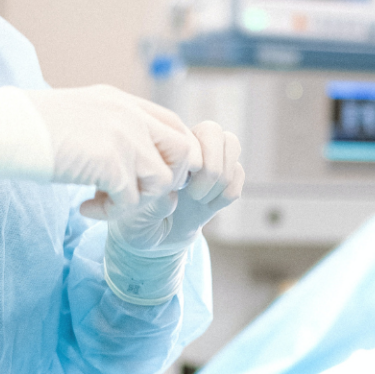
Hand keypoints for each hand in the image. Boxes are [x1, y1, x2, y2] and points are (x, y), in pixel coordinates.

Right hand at [25, 86, 200, 208]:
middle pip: (184, 151)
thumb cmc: (31, 127)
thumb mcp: (80, 113)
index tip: (144, 174)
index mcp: (123, 101)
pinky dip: (109, 212)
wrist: (6, 129)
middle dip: (166, 179)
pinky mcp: (111, 163)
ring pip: (162, 181)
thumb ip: (108, 125)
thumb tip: (125, 153)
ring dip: (137, 200)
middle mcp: (131, 115)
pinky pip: (131, 201)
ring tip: (104, 201)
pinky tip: (85, 207)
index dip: (171, 154)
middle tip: (135, 191)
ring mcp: (124, 138)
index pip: (174, 125)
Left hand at [84, 121, 244, 253]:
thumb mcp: (135, 215)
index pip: (187, 133)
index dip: (190, 161)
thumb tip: (174, 197)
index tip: (177, 187)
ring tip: (200, 199)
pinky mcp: (222, 181)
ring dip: (221, 179)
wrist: (153, 242)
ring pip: (232, 144)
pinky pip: (239, 174)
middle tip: (194, 194)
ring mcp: (206, 162)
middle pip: (215, 131)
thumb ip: (153, 203)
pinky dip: (227, 194)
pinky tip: (209, 207)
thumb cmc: (136, 223)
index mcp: (161, 148)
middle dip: (211, 167)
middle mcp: (186, 148)